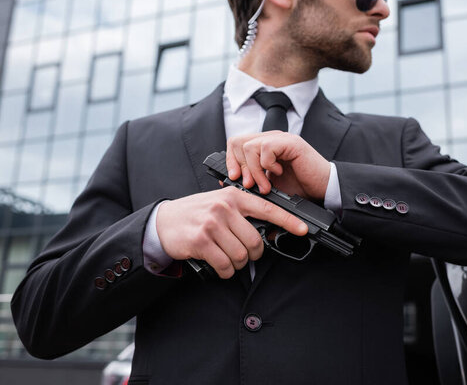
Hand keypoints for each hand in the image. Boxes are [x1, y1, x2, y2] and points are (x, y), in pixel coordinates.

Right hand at [156, 187, 307, 278]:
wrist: (163, 222)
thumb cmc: (195, 214)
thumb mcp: (219, 203)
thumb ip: (241, 212)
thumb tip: (266, 230)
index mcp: (233, 196)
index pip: (268, 208)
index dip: (288, 220)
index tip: (303, 229)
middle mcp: (224, 207)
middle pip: (255, 241)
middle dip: (253, 254)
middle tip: (243, 254)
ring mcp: (212, 224)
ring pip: (241, 255)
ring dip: (237, 264)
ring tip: (227, 258)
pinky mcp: (201, 241)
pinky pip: (225, 265)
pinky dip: (226, 271)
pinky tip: (219, 266)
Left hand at [225, 131, 330, 199]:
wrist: (323, 188)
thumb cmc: (300, 187)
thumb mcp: (268, 186)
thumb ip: (250, 181)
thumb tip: (228, 183)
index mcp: (263, 146)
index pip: (235, 144)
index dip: (230, 162)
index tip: (234, 180)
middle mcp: (270, 139)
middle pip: (237, 142)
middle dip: (239, 167)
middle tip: (249, 185)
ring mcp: (280, 139)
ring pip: (249, 146)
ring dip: (254, 171)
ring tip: (265, 186)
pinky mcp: (290, 142)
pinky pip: (266, 149)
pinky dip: (268, 166)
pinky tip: (279, 173)